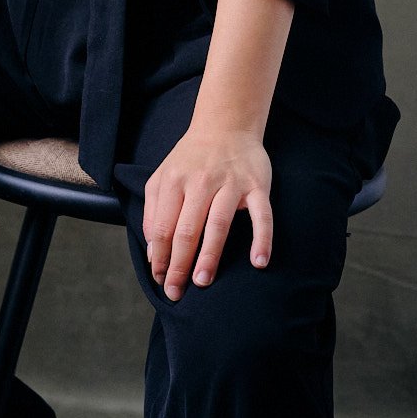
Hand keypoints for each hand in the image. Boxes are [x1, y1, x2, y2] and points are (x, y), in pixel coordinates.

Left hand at [143, 125, 273, 300]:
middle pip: (187, 229)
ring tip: (203, 281)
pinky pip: (262, 215)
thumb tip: (154, 254)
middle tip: (177, 292)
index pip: (162, 226)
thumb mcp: (163, 176)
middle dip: (179, 264)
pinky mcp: (257, 185)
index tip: (161, 280)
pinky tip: (258, 262)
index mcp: (174, 181)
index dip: (160, 257)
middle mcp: (200, 181)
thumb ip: (154, 211)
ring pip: (218, 223)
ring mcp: (230, 183)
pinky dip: (262, 238)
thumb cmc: (192, 158)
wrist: (227, 125)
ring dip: (210, 255)